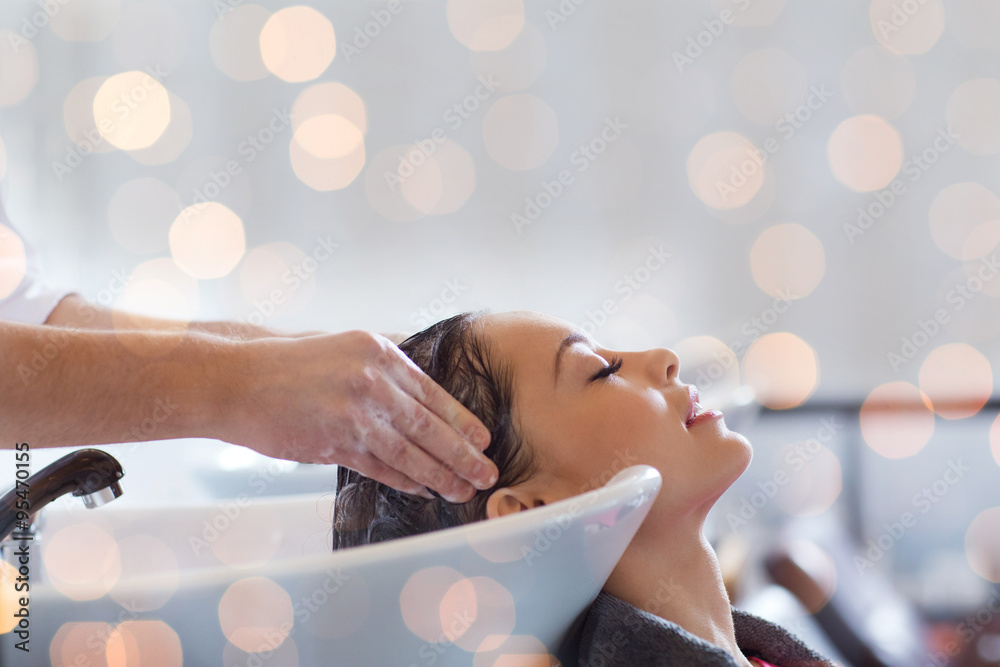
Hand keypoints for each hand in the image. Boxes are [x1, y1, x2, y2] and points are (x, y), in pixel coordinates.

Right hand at [220, 330, 496, 501]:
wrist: (238, 380)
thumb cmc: (292, 364)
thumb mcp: (345, 346)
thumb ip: (386, 363)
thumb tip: (425, 383)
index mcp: (379, 353)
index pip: (433, 393)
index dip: (462, 421)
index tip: (484, 440)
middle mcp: (372, 381)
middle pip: (429, 426)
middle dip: (462, 454)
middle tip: (487, 473)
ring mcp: (353, 414)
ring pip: (409, 452)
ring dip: (440, 475)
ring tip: (461, 491)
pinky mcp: (333, 443)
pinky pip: (379, 467)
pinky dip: (405, 481)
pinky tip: (423, 490)